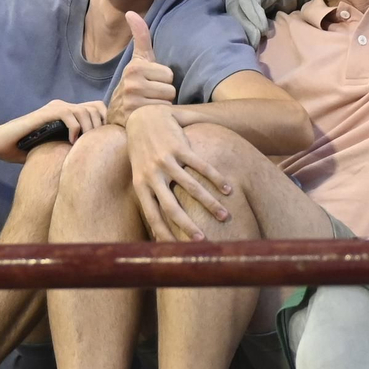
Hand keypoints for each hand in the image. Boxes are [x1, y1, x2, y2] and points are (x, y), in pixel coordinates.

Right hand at [0, 98, 106, 161]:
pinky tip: (71, 142)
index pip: (98, 108)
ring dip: (89, 129)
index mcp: (69, 113)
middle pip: (96, 108)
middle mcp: (64, 106)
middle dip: (100, 127)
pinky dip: (74, 128)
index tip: (105, 141)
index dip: (106, 121)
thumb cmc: (26, 149)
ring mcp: (55, 108)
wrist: (0, 144)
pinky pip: (69, 114)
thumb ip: (70, 147)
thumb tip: (93, 160)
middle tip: (95, 146)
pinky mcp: (46, 113)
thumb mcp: (55, 149)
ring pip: (85, 110)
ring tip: (83, 145)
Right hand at [106, 11, 176, 126]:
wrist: (116, 114)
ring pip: (167, 103)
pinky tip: (146, 116)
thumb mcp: (138, 60)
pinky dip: (157, 118)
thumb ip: (140, 37)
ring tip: (148, 105)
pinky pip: (161, 115)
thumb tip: (131, 12)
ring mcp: (131, 102)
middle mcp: (131, 83)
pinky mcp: (134, 118)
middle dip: (163, 94)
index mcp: (134, 67)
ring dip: (161, 106)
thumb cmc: (135, 84)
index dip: (162, 80)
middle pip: (170, 89)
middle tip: (150, 96)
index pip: (169, 74)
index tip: (150, 83)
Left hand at [125, 105, 232, 240]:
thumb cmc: (143, 153)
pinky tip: (229, 189)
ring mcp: (165, 160)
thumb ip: (149, 195)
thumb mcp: (140, 174)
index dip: (164, 234)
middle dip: (188, 226)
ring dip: (209, 203)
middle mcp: (152, 174)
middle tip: (203, 242)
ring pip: (191, 187)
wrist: (144, 117)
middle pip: (171, 207)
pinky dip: (216, 178)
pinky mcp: (179, 147)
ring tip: (225, 216)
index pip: (152, 216)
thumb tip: (156, 226)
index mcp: (141, 185)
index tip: (178, 250)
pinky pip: (200, 165)